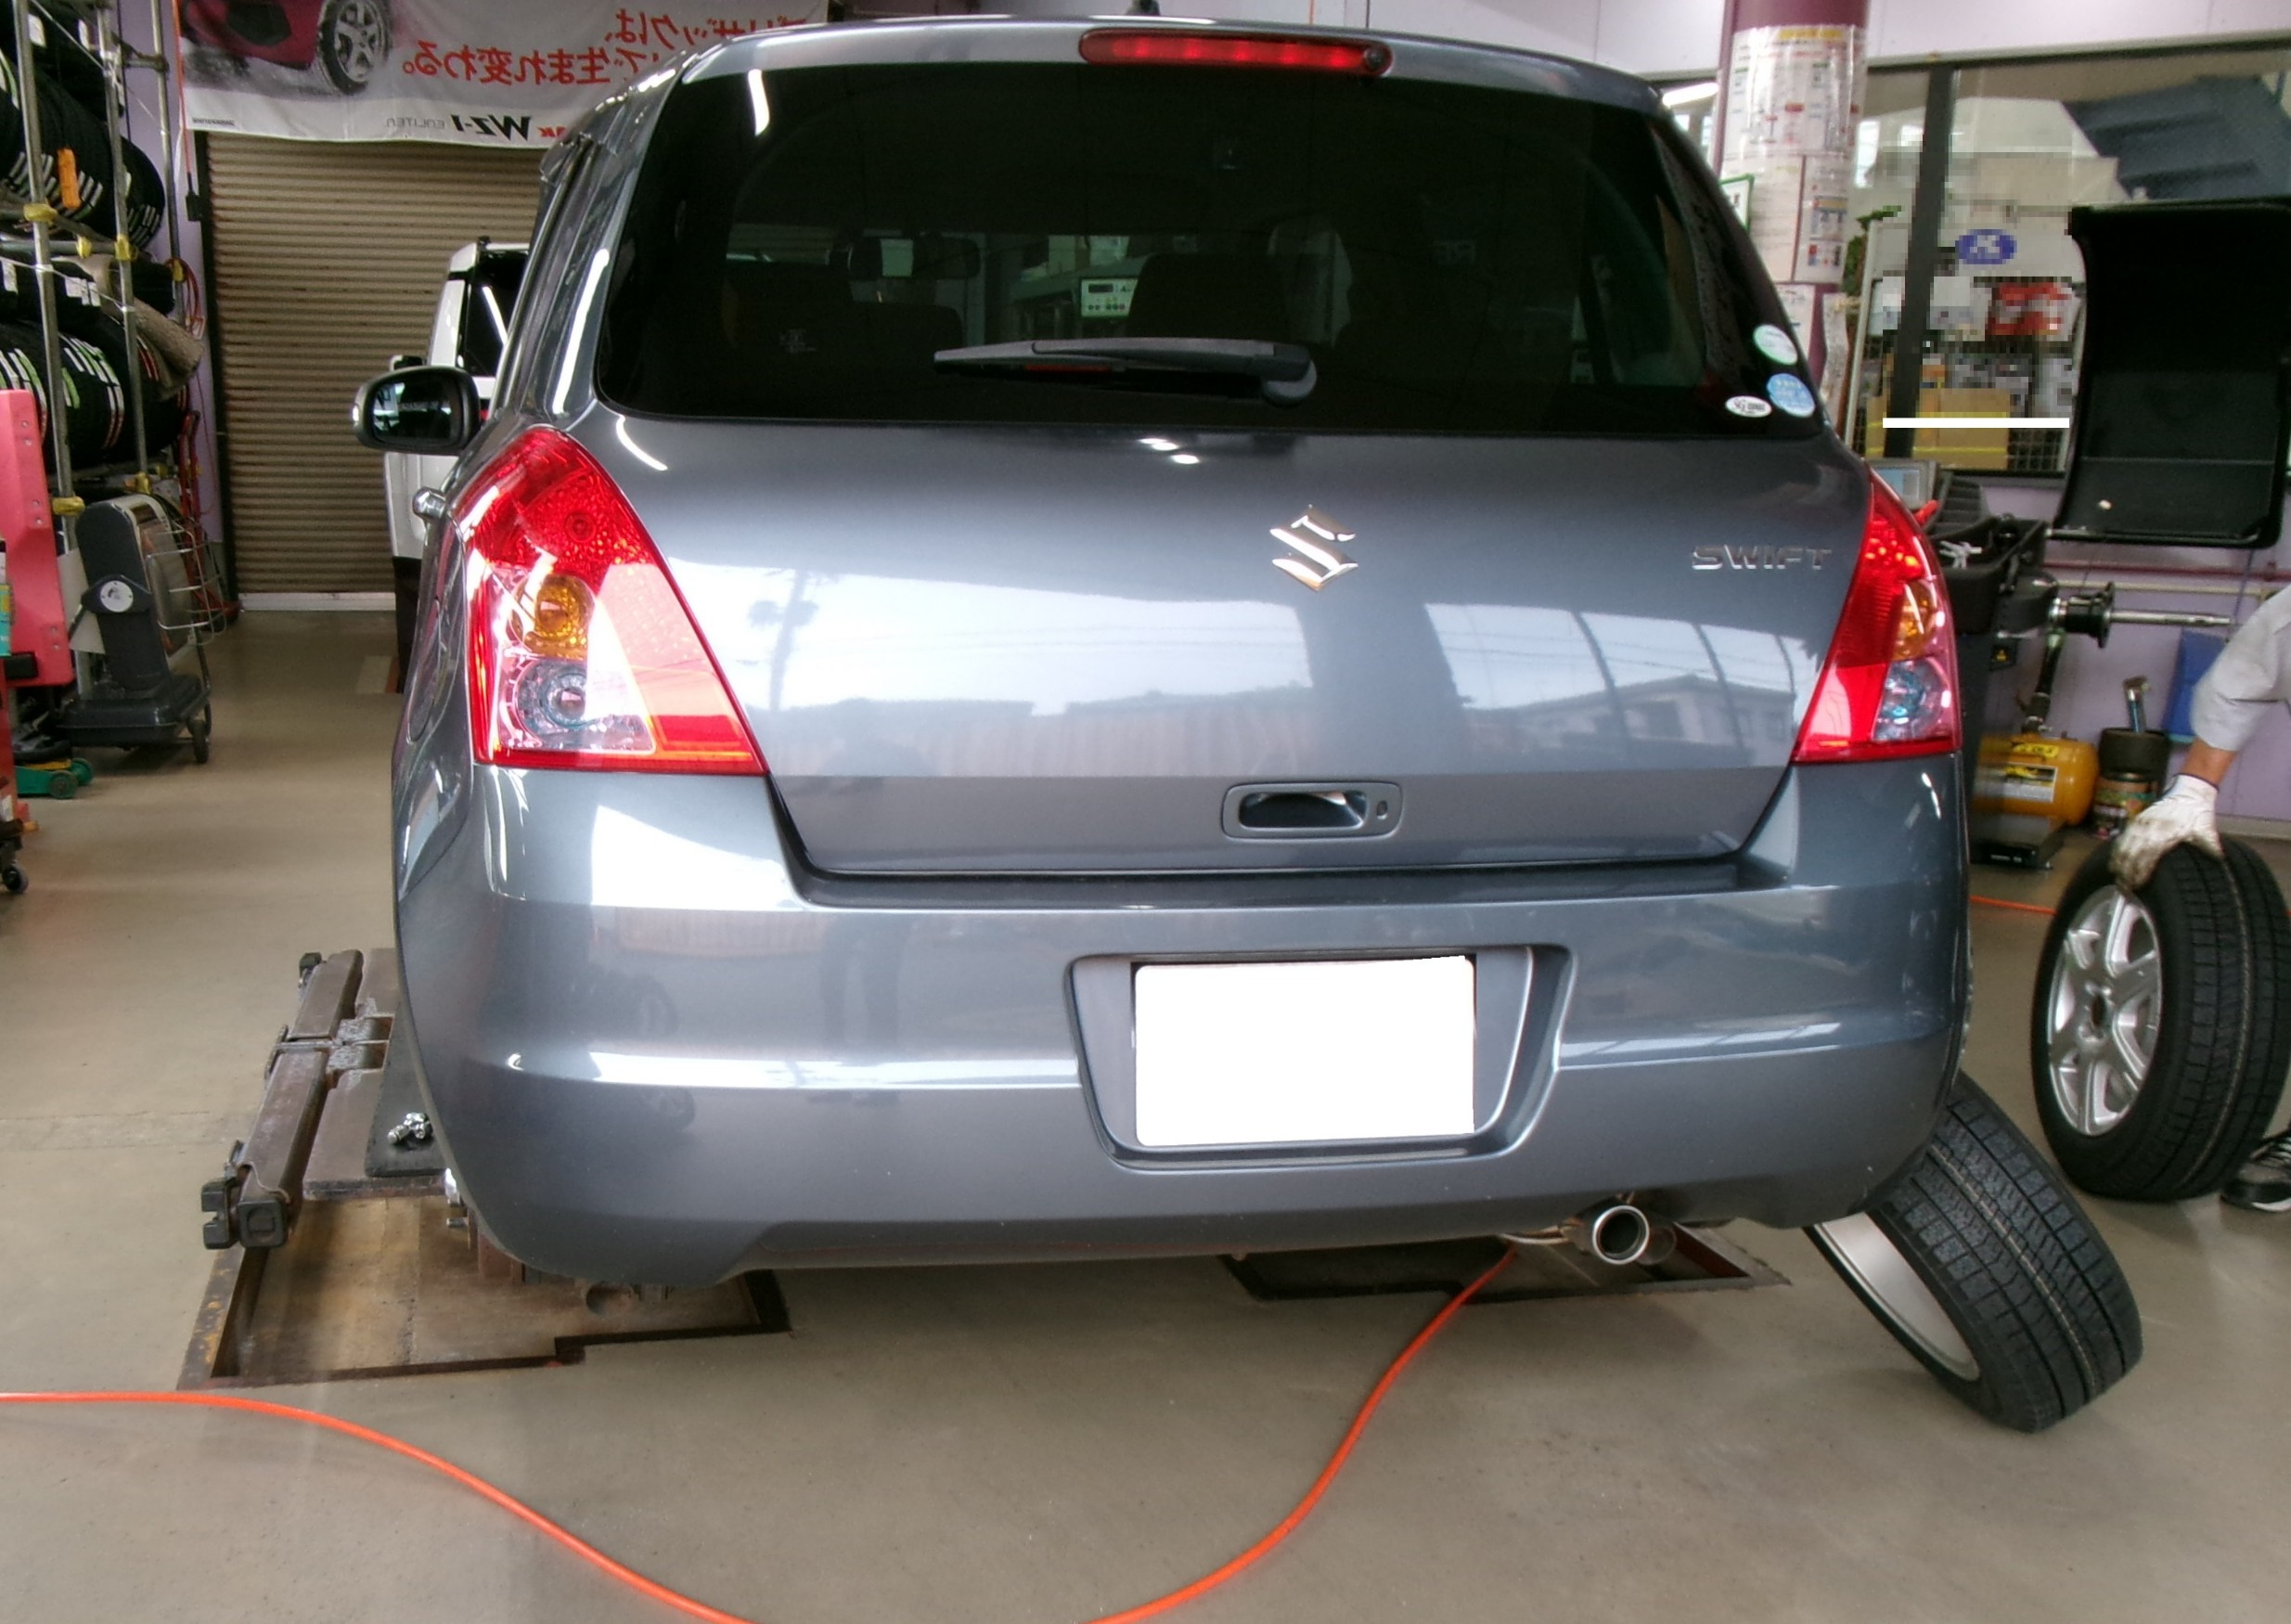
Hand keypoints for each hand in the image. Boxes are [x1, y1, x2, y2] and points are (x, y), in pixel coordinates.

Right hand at [2111, 775, 2221, 889]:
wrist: (2190, 791)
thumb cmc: (2198, 812)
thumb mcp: (2206, 829)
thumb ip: (2209, 845)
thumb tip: (2218, 859)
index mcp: (2166, 834)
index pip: (2148, 857)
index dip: (2141, 871)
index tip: (2136, 885)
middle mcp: (2150, 829)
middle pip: (2133, 854)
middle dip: (2126, 871)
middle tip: (2123, 887)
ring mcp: (2142, 824)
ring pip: (2125, 846)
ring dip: (2118, 862)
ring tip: (2115, 876)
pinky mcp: (2138, 820)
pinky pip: (2123, 837)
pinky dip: (2117, 849)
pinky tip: (2114, 859)